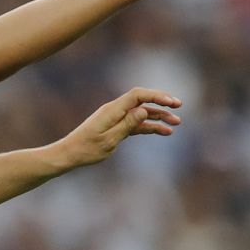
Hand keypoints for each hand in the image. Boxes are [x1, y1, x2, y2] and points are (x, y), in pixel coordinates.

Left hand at [58, 87, 182, 167]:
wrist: (70, 154)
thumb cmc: (87, 148)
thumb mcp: (109, 139)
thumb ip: (127, 124)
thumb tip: (143, 110)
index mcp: (112, 110)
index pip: (137, 95)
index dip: (156, 96)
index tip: (172, 103)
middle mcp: (114, 110)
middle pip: (141, 101)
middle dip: (161, 102)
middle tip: (179, 106)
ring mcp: (115, 118)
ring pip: (141, 113)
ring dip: (158, 116)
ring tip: (176, 123)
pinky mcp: (115, 127)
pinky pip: (136, 124)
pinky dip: (149, 126)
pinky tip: (163, 131)